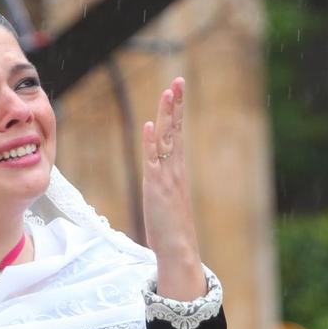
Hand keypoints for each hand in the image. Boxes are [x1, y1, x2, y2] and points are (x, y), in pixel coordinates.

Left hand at [142, 78, 206, 299]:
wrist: (178, 248)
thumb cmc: (170, 227)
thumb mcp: (166, 196)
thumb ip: (163, 180)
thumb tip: (158, 168)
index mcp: (177, 169)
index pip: (177, 132)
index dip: (177, 110)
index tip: (177, 88)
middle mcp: (175, 169)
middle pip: (176, 129)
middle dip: (176, 104)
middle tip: (178, 81)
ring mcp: (166, 176)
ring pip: (167, 139)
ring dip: (166, 116)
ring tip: (168, 93)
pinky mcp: (156, 187)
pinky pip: (153, 160)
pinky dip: (151, 143)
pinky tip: (149, 126)